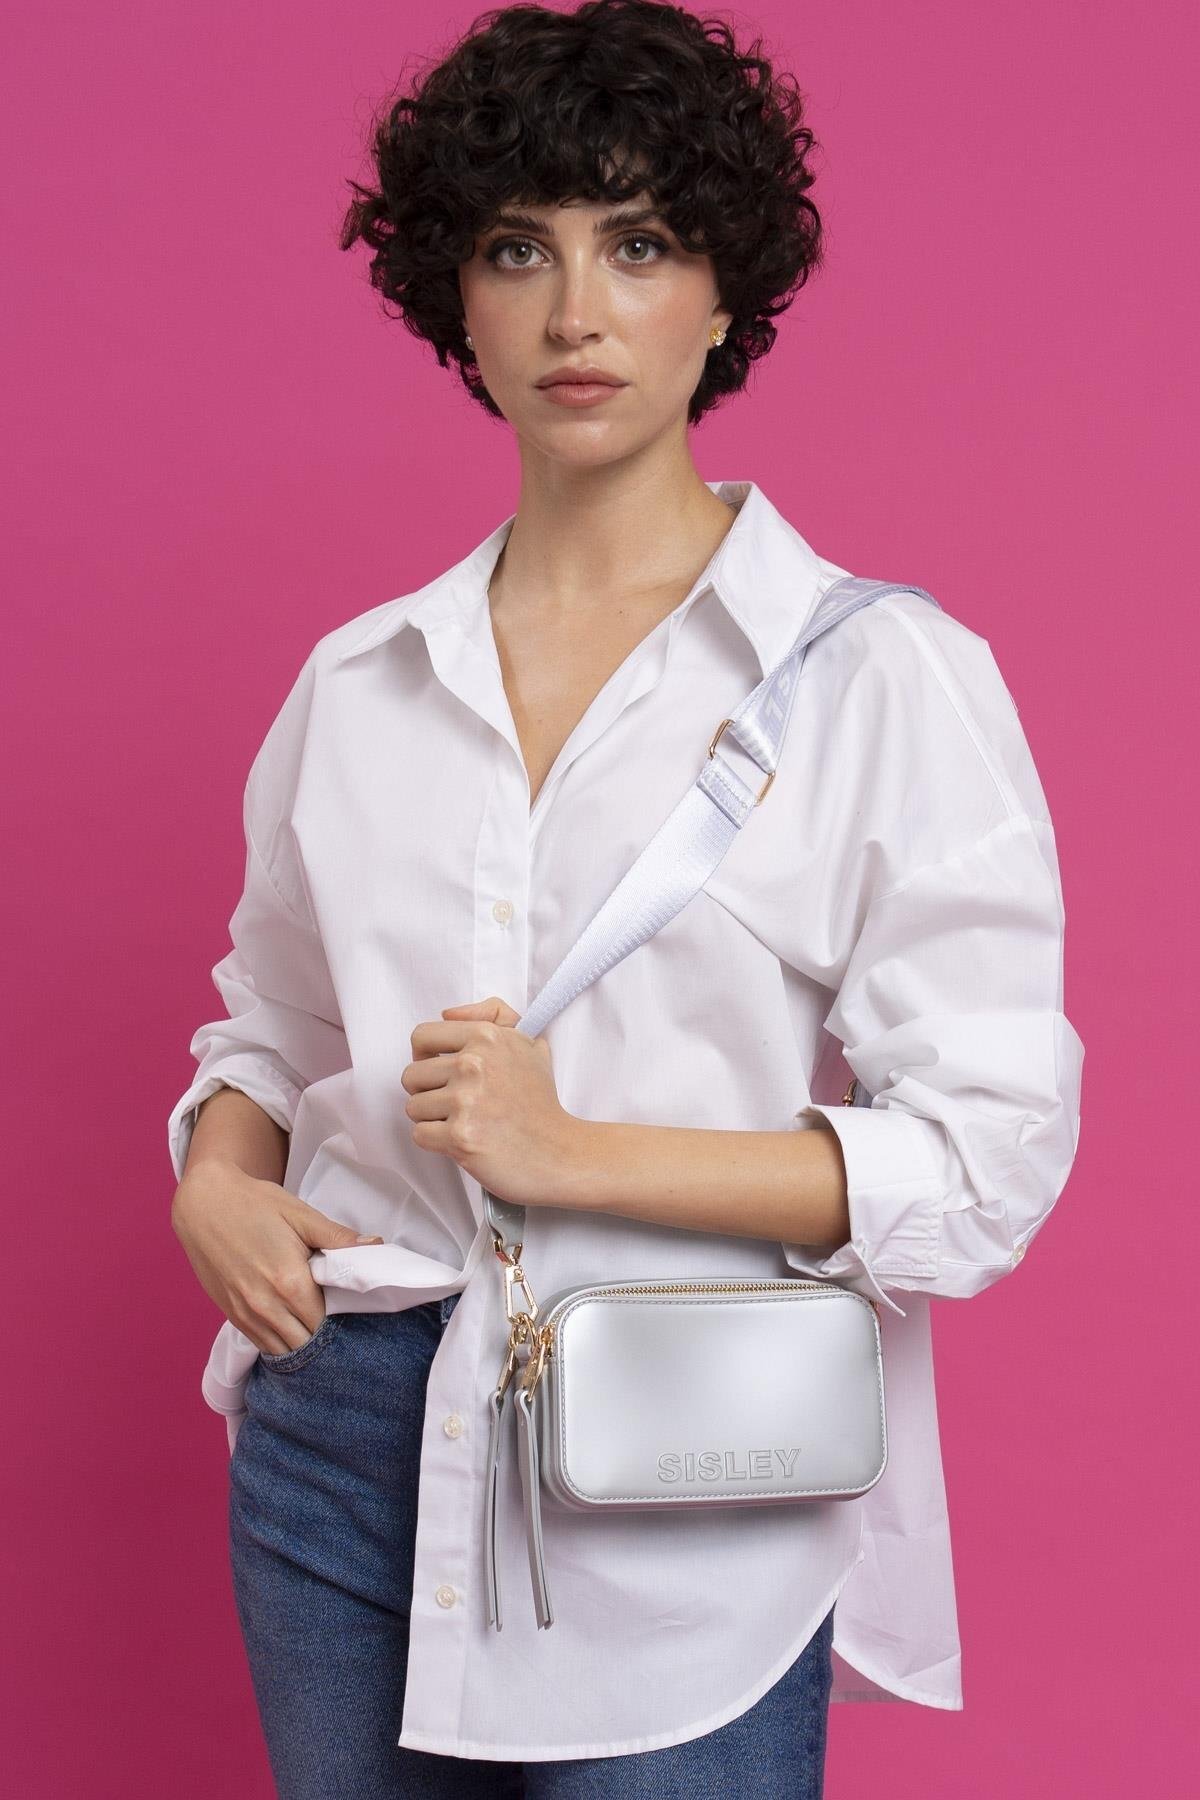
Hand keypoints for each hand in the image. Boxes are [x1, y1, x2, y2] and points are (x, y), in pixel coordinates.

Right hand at [171, 1164, 383, 1356]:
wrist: (203, 1203)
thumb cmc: (254, 1203)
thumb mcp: (300, 1214)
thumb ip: (338, 1237)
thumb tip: (376, 1245)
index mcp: (290, 1281)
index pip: (327, 1323)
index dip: (342, 1320)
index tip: (350, 1311)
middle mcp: (266, 1305)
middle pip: (306, 1342)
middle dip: (324, 1337)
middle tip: (338, 1322)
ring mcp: (245, 1313)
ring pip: (283, 1350)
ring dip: (301, 1344)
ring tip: (315, 1327)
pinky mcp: (230, 1314)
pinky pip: (261, 1344)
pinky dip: (279, 1343)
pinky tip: (291, 1330)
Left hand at [401, 995, 575, 1206]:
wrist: (558, 1152)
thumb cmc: (540, 1102)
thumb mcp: (529, 1043)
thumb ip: (494, 1014)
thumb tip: (448, 1013)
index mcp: (487, 1037)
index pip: (422, 1037)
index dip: (425, 1056)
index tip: (440, 1071)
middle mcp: (473, 1064)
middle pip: (411, 1075)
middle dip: (428, 1091)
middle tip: (456, 1103)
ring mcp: (465, 1101)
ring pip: (412, 1106)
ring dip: (432, 1119)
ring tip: (463, 1122)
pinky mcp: (459, 1137)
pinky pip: (419, 1134)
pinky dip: (436, 1142)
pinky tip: (463, 1140)